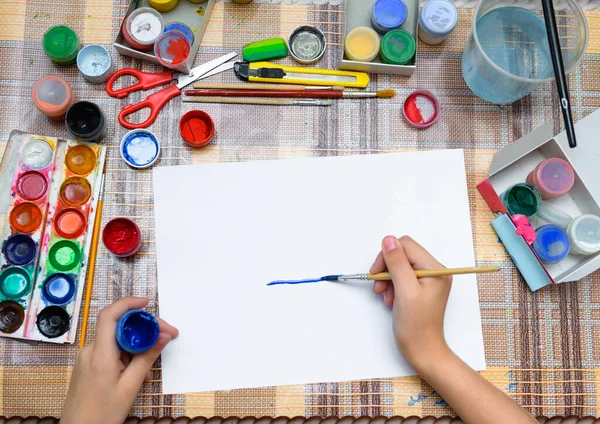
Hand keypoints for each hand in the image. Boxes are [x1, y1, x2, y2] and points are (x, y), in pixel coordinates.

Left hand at [61, 297, 177, 423]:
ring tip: (153, 358)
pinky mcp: (88, 364)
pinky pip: (111, 350)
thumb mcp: (130, 387)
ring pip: (116, 339)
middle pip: (118, 326)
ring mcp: (87, 358)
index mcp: (100, 355)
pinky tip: (137, 369)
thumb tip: (162, 337)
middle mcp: (90, 351)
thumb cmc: (101, 415)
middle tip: (166, 335)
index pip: (110, 316)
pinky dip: (127, 353)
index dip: (128, 304)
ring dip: (137, 342)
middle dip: (143, 326)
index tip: (147, 303)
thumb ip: (147, 358)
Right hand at [371, 236, 451, 371]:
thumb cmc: (416, 326)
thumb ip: (397, 263)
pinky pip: (401, 276)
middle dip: (387, 268)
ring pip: (399, 265)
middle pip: (402, 254)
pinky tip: (389, 299)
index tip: (376, 273)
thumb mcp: (405, 291)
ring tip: (384, 295)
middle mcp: (434, 271)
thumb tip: (388, 239)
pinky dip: (391, 285)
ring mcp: (428, 280)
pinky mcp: (420, 288)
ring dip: (387, 278)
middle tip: (378, 286)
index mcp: (436, 269)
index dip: (388, 256)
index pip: (406, 246)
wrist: (422, 351)